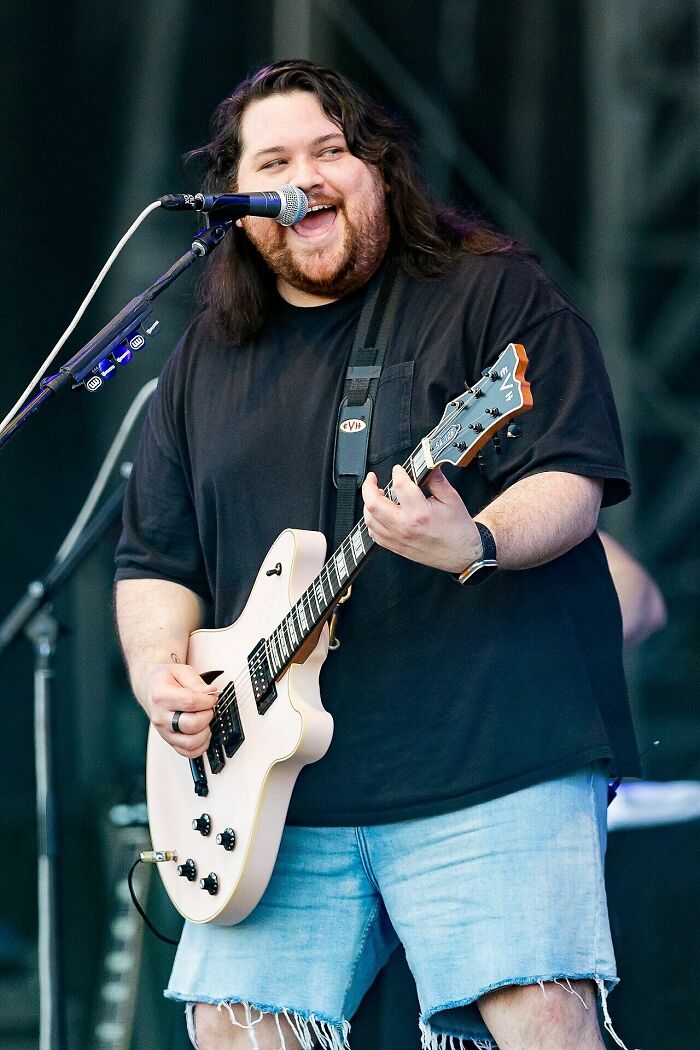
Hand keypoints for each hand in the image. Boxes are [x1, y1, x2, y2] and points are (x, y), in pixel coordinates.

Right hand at [145, 663, 217, 757]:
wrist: (151, 689)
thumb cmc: (165, 681)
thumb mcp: (180, 671)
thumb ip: (197, 682)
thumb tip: (211, 693)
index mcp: (160, 696)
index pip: (190, 702)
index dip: (207, 700)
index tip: (211, 697)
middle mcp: (160, 717)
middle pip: (192, 724)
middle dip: (208, 715)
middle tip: (208, 708)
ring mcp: (164, 731)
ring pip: (191, 742)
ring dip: (205, 732)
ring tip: (205, 720)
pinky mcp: (169, 741)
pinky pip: (188, 752)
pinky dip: (201, 745)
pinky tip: (202, 732)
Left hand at [361, 465, 481, 573]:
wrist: (462, 554)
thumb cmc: (458, 530)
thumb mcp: (452, 499)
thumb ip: (437, 480)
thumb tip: (428, 465)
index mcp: (420, 513)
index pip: (400, 486)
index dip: (397, 473)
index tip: (399, 469)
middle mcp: (405, 527)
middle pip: (374, 504)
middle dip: (368, 487)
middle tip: (372, 478)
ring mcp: (398, 539)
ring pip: (370, 520)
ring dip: (368, 504)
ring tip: (375, 494)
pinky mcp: (397, 547)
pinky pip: (374, 534)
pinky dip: (372, 521)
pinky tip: (378, 514)